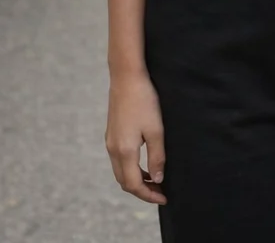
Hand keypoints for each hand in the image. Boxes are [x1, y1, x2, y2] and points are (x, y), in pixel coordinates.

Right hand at [105, 71, 166, 204]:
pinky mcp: (111, 133)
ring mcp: (110, 141)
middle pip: (124, 182)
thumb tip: (157, 179)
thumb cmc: (144, 101)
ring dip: (136, 180)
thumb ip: (156, 157)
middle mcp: (113, 149)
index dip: (149, 195)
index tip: (164, 198)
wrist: (126, 77)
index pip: (134, 185)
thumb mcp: (156, 129)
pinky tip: (144, 162)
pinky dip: (130, 168)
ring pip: (120, 172)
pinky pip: (118, 160)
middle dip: (142, 191)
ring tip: (154, 180)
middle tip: (160, 192)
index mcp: (124, 151)